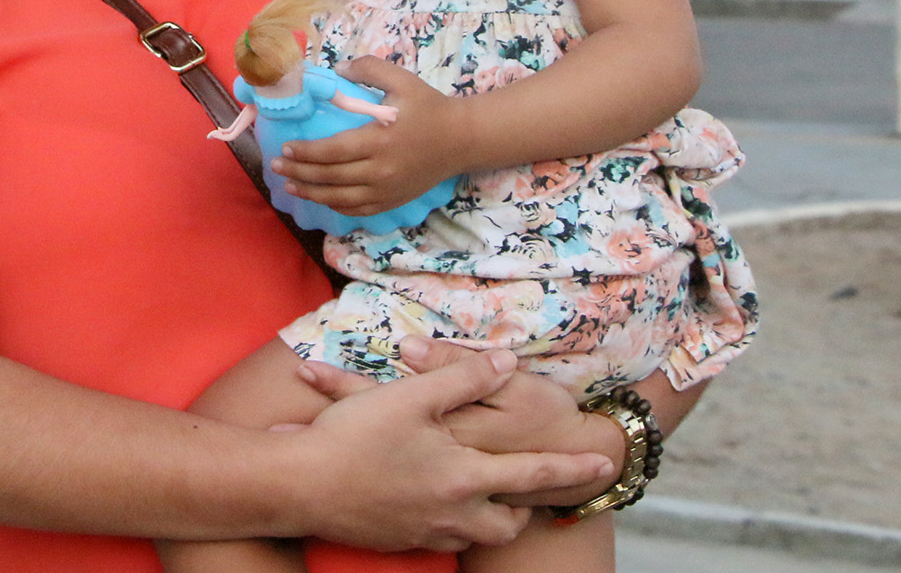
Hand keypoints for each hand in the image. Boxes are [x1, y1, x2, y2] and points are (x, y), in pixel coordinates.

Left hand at [274, 59, 464, 215]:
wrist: (462, 139)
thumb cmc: (429, 107)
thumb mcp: (401, 80)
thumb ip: (369, 69)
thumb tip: (337, 69)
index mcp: (380, 140)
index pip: (333, 151)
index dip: (307, 152)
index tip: (287, 147)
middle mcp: (381, 170)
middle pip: (331, 177)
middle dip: (300, 172)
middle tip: (277, 165)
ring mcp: (387, 189)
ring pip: (341, 198)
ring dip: (312, 193)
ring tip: (290, 186)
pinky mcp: (393, 200)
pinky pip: (358, 209)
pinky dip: (336, 206)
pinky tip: (321, 198)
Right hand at [282, 345, 615, 550]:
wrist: (297, 487)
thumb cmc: (353, 439)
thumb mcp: (411, 395)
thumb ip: (462, 375)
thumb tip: (504, 361)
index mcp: (464, 474)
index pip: (535, 474)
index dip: (573, 468)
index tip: (604, 464)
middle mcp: (452, 510)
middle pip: (507, 521)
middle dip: (522, 508)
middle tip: (528, 492)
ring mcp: (424, 529)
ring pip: (476, 533)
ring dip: (486, 516)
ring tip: (481, 494)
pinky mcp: (396, 539)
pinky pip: (438, 535)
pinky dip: (447, 519)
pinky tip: (429, 498)